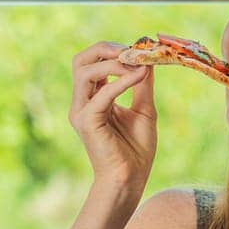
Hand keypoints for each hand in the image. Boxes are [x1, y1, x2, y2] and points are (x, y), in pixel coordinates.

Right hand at [68, 41, 156, 190]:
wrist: (130, 179)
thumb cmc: (136, 150)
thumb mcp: (143, 109)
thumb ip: (142, 84)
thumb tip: (147, 59)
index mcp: (93, 98)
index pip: (93, 62)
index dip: (114, 51)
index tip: (139, 50)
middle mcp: (82, 102)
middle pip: (80, 60)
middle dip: (105, 49)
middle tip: (131, 51)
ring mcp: (81, 111)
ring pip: (84, 71)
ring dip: (113, 63)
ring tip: (136, 65)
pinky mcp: (86, 121)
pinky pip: (102, 93)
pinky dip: (121, 81)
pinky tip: (139, 77)